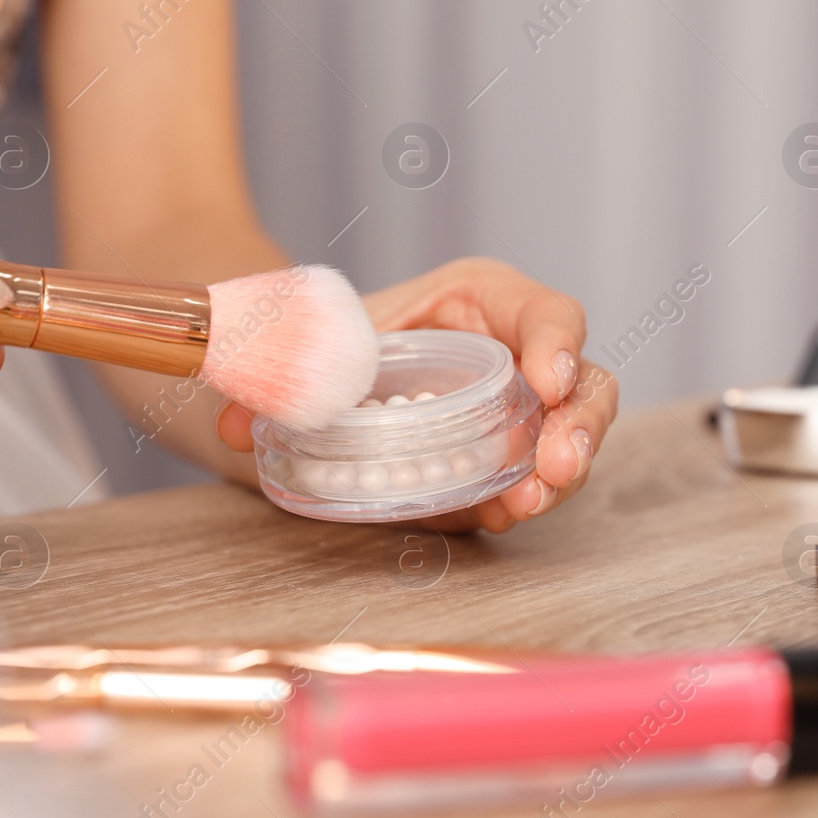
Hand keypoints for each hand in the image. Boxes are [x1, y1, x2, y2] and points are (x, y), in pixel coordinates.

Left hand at [217, 257, 617, 531]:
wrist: (309, 370)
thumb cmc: (329, 337)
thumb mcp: (309, 336)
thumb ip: (276, 369)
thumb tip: (234, 422)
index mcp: (482, 301)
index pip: (547, 311)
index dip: (557, 342)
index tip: (547, 381)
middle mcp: (515, 354)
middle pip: (583, 382)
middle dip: (579, 424)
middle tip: (554, 465)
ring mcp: (518, 413)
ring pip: (571, 438)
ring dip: (560, 475)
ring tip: (527, 503)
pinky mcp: (503, 462)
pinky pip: (533, 482)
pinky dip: (524, 500)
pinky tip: (505, 515)